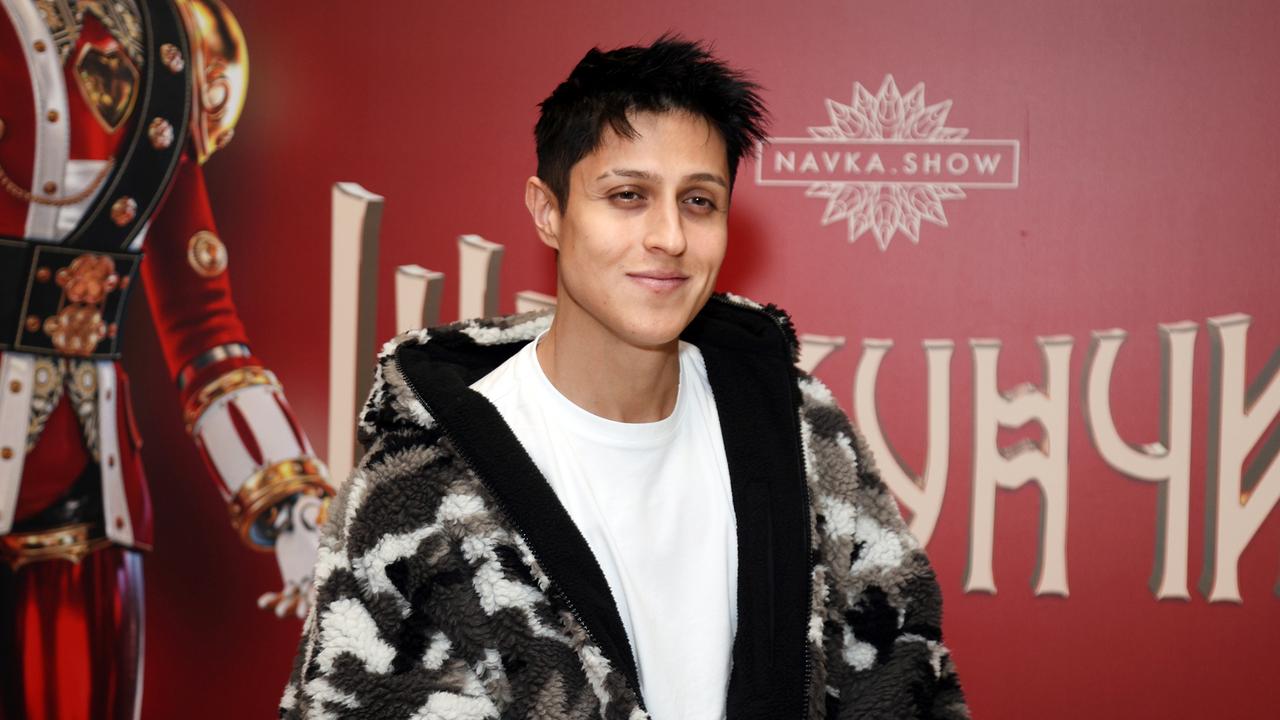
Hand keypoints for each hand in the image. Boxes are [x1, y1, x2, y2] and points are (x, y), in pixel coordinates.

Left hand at [257, 494, 324, 619]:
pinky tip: (262, 602)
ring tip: (279, 610)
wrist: (298, 523)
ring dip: (289, 605)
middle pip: (312, 595)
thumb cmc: (309, 516)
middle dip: (306, 604)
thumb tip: (312, 518)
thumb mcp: (311, 514)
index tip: (314, 600)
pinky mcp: (293, 582)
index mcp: (328, 561)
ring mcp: (305, 581)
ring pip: (297, 599)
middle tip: (299, 613)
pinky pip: (284, 595)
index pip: (325, 579)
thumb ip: (312, 518)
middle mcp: (318, 575)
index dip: (320, 590)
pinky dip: (273, 599)